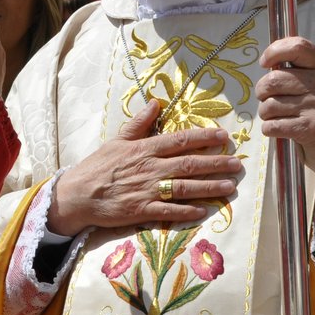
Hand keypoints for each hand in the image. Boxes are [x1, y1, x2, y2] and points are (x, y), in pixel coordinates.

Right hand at [47, 101, 243, 233]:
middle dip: (216, 163)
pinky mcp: (142, 211)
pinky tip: (204, 211)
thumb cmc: (98, 167)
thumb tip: (156, 103)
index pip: (180, 140)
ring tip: (230, 187)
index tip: (223, 136)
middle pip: (189, 164)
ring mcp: (148, 191)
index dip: (204, 137)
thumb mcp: (117, 140)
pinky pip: (169, 211)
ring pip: (185, 187)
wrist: (78, 195)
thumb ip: (139, 123)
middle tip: (237, 164)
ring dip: (209, 187)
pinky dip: (187, 211)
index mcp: (145, 149)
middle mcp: (150, 168)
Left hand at [257, 37, 314, 192]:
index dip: (274, 51)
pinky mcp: (311, 128)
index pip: (297, 46)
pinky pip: (271, 125)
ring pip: (268, 105)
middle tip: (268, 99)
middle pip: (273, 80)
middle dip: (261, 92)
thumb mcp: (313, 83)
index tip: (264, 63)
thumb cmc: (314, 110)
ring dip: (265, 113)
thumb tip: (267, 60)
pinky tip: (280, 129)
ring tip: (278, 116)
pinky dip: (269, 129)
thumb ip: (294, 69)